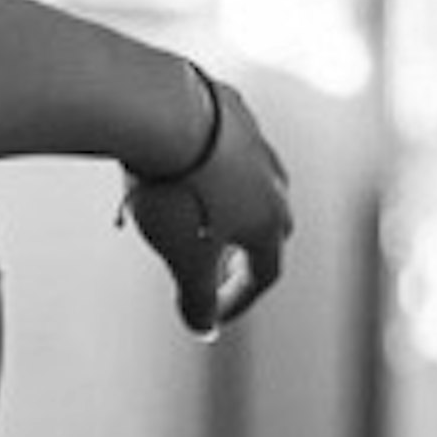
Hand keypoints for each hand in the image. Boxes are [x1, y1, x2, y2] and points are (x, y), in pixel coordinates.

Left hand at [123, 73, 292, 336]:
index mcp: (268, 222)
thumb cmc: (176, 190)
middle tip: (212, 270)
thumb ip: (196, 298)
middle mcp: (273, 181)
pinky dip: (211, 170)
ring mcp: (255, 141)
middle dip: (243, 255)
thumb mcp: (182, 256)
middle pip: (269, 228)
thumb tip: (202, 328)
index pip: (265, 274)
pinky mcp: (231, 108)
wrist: (164, 109)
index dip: (238, 301)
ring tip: (196, 221)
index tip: (208, 315)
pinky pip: (227, 149)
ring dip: (229, 210)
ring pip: (252, 184)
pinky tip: (182, 168)